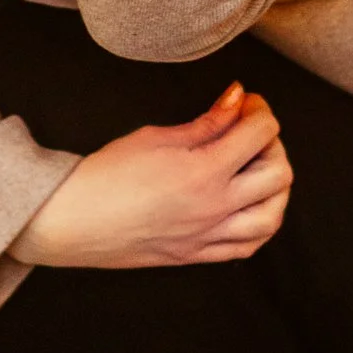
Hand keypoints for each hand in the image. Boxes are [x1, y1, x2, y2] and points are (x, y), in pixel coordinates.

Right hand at [8, 83, 291, 268]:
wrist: (74, 219)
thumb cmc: (107, 173)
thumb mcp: (157, 136)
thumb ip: (206, 122)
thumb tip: (238, 97)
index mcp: (204, 172)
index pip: (260, 134)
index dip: (259, 109)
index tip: (245, 101)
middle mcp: (215, 208)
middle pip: (279, 174)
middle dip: (273, 143)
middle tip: (250, 130)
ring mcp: (208, 236)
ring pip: (272, 216)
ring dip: (276, 187)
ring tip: (258, 167)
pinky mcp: (197, 254)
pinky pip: (248, 245)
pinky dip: (261, 223)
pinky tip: (250, 205)